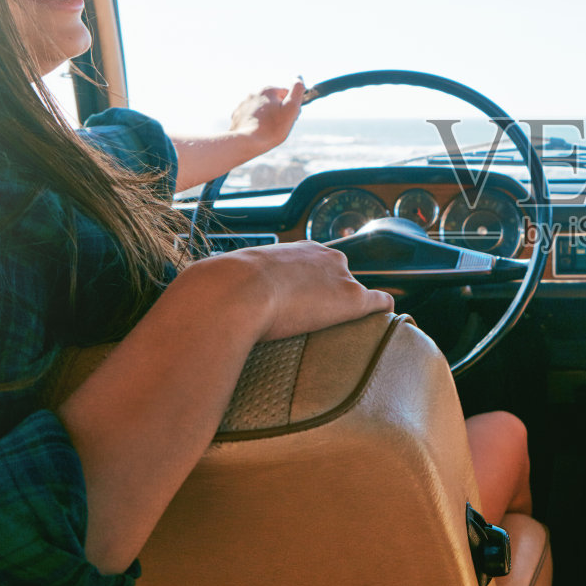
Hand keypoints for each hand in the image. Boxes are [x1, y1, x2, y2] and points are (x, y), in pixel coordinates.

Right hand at [200, 240, 394, 341]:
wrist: (232, 291)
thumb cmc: (221, 289)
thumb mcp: (227, 279)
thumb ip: (231, 287)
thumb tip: (201, 301)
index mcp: (296, 251)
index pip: (316, 267)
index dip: (310, 290)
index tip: (302, 309)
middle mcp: (324, 256)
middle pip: (340, 278)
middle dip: (332, 298)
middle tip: (315, 326)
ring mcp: (341, 276)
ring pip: (358, 293)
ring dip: (351, 312)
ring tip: (343, 335)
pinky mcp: (352, 298)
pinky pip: (380, 303)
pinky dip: (383, 314)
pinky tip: (384, 328)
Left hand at [227, 80, 305, 157]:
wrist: (247, 142)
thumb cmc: (272, 128)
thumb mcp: (291, 109)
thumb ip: (297, 91)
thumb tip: (298, 78)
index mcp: (268, 90)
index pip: (286, 94)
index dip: (291, 107)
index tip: (289, 118)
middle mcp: (254, 93)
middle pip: (273, 101)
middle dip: (278, 111)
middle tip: (279, 126)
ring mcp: (243, 104)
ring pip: (261, 109)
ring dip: (266, 116)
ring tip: (267, 130)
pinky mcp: (237, 114)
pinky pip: (250, 116)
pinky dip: (255, 122)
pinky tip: (257, 131)